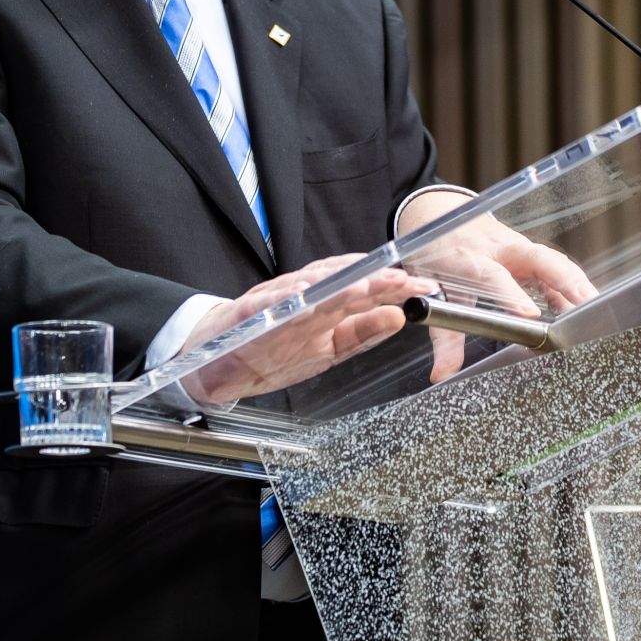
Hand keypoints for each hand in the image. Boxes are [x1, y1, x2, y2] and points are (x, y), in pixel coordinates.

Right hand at [178, 253, 435, 404]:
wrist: (215, 360)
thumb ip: (362, 332)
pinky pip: (268, 306)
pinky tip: (301, 296)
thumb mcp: (327, 349)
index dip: (395, 288)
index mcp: (325, 305)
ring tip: (361, 285)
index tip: (426, 287)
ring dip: (335, 284)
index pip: (365, 291)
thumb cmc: (272, 349)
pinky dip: (284, 300)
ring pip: (308, 289)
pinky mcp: (248, 315)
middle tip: (401, 280)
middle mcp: (304, 297)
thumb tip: (399, 317)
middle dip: (373, 280)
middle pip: (342, 283)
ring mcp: (277, 303)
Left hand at [398, 192, 598, 381]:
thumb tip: (441, 374)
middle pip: (538, 258)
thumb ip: (443, 337)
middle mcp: (498, 248)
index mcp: (469, 258)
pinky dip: (572, 285)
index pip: (494, 276)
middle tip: (585, 305)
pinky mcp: (528, 251)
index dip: (513, 296)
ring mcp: (516, 246)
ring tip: (596, 309)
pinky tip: (583, 305)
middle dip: (564, 280)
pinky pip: (555, 266)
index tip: (531, 316)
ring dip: (576, 283)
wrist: (437, 215)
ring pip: (553, 260)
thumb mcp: (432, 293)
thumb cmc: (435, 254)